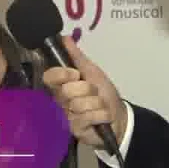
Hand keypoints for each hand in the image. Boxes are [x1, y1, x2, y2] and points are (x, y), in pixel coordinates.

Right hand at [42, 36, 127, 151]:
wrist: (118, 117)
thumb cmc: (104, 93)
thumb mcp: (93, 72)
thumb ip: (77, 57)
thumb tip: (64, 38)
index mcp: (63, 84)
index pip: (49, 76)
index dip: (61, 74)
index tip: (75, 74)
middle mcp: (61, 99)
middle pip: (68, 90)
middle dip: (88, 89)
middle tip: (94, 93)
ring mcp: (67, 115)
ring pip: (79, 104)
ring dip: (97, 103)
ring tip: (100, 106)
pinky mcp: (75, 130)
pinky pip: (88, 117)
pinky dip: (101, 114)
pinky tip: (102, 118)